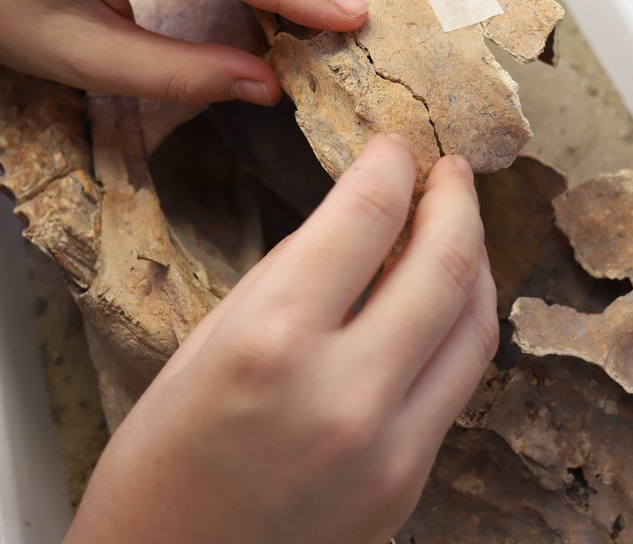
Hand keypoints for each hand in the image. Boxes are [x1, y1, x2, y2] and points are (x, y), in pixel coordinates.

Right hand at [65, 134, 496, 543]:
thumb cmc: (158, 465)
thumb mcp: (206, 345)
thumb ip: (293, 281)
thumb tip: (361, 227)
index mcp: (270, 344)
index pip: (364, 219)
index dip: (388, 167)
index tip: (393, 147)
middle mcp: (343, 394)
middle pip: (443, 265)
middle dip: (455, 201)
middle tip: (450, 171)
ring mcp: (390, 449)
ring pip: (473, 327)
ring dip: (474, 263)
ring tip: (458, 226)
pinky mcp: (409, 485)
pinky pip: (457, 384)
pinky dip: (458, 328)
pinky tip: (442, 302)